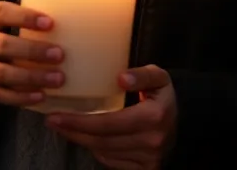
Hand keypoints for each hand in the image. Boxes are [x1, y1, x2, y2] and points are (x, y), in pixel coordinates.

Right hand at [0, 1, 63, 106]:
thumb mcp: (3, 18)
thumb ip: (24, 19)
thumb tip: (63, 23)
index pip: (1, 12)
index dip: (25, 18)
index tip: (50, 23)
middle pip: (0, 45)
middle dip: (32, 51)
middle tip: (59, 55)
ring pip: (0, 73)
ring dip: (30, 77)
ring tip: (56, 79)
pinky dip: (20, 97)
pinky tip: (40, 95)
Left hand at [47, 65, 176, 169]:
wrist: (184, 120)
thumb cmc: (163, 95)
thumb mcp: (158, 77)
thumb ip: (141, 75)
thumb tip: (120, 78)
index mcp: (153, 117)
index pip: (109, 124)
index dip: (80, 122)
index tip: (57, 116)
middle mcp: (151, 141)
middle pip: (102, 141)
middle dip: (73, 132)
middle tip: (53, 122)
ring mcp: (148, 159)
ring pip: (104, 153)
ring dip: (82, 141)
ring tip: (65, 128)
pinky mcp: (146, 169)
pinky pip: (112, 162)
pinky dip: (97, 150)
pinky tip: (87, 138)